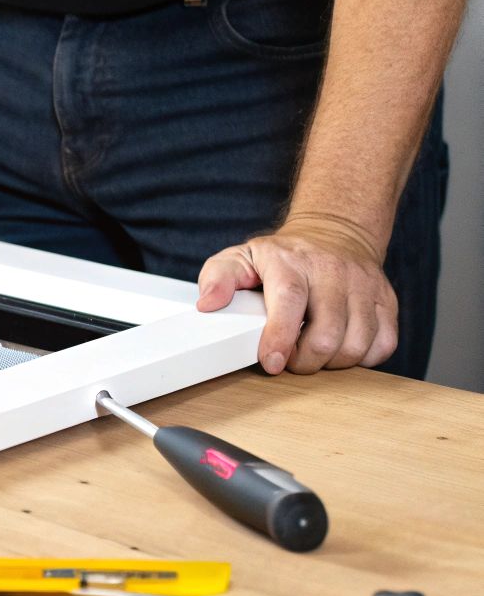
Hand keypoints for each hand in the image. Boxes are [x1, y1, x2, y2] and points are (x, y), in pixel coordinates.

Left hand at [195, 214, 396, 374]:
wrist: (334, 233)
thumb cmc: (282, 256)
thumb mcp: (241, 257)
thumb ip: (218, 278)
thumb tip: (207, 304)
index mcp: (291, 261)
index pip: (290, 301)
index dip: (280, 337)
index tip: (272, 362)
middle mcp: (332, 271)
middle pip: (326, 334)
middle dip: (304, 361)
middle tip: (289, 360)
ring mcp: (365, 285)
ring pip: (356, 344)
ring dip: (331, 363)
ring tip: (312, 353)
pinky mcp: (387, 300)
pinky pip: (383, 344)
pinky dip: (362, 357)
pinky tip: (341, 347)